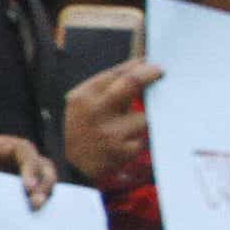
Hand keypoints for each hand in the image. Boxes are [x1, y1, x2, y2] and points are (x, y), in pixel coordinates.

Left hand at [0, 128, 58, 208]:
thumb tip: (14, 187)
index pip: (22, 148)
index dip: (31, 165)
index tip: (28, 187)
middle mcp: (1, 156)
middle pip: (37, 162)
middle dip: (43, 181)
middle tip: (36, 202)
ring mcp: (7, 172)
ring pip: (40, 177)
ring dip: (44, 191)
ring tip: (36, 208)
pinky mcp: (10, 190)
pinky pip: (32, 193)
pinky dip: (38, 200)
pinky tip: (35, 213)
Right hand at [61, 58, 160, 183]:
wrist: (69, 166)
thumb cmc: (80, 128)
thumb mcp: (81, 103)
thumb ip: (105, 86)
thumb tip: (139, 65)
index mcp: (84, 97)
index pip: (117, 73)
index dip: (137, 66)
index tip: (149, 63)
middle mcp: (96, 111)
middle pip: (132, 83)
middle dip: (150, 74)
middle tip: (160, 72)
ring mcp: (111, 132)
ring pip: (144, 115)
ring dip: (144, 117)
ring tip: (130, 124)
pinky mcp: (124, 150)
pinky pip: (142, 138)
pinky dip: (137, 138)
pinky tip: (124, 142)